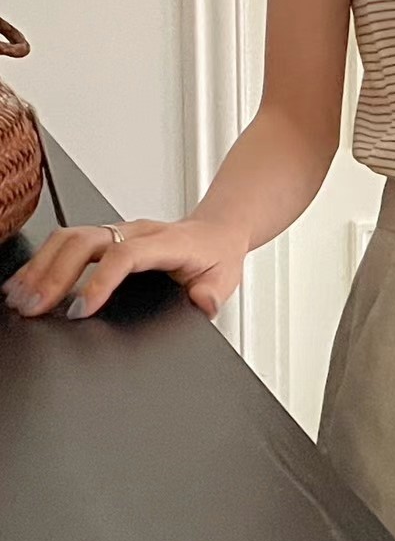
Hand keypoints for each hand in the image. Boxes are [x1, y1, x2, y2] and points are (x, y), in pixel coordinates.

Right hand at [1, 216, 248, 320]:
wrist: (216, 232)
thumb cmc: (216, 256)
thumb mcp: (226, 279)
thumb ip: (212, 294)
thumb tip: (201, 303)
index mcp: (166, 242)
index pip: (125, 255)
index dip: (100, 281)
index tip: (81, 309)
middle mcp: (137, 232)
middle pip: (86, 242)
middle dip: (56, 275)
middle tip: (36, 307)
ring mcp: (119, 231)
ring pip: (70, 238)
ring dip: (42, 267)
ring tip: (22, 297)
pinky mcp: (106, 236)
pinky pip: (67, 241)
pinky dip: (43, 261)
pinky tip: (28, 282)